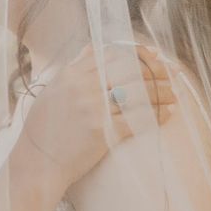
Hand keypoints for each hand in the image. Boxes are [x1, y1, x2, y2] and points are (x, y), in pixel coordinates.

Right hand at [22, 44, 175, 192]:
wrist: (36, 163)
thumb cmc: (43, 129)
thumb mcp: (52, 91)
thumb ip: (74, 69)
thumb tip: (92, 48)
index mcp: (70, 75)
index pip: (111, 55)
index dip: (136, 54)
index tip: (152, 56)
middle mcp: (82, 87)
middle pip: (128, 70)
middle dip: (154, 71)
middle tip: (170, 76)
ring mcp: (92, 108)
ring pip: (137, 93)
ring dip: (161, 93)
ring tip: (173, 95)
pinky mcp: (103, 131)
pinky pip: (137, 119)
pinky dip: (157, 115)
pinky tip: (168, 114)